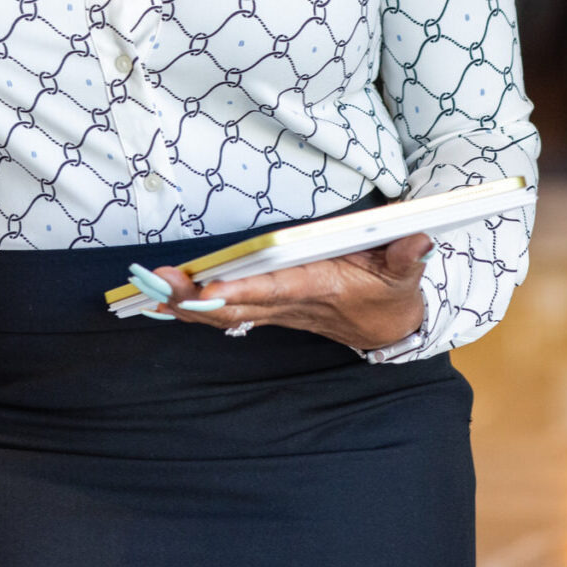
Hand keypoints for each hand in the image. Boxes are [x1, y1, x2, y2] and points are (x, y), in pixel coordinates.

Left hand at [142, 234, 431, 351]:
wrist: (390, 329)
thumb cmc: (391, 292)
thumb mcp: (405, 273)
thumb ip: (408, 256)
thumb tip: (418, 237)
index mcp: (321, 287)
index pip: (278, 288)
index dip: (245, 290)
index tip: (211, 290)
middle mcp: (291, 302)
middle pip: (238, 302)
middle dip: (197, 296)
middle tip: (159, 283)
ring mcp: (276, 308)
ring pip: (224, 311)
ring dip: (185, 303)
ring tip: (147, 289)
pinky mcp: (268, 308)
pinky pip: (225, 313)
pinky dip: (192, 308)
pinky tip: (160, 302)